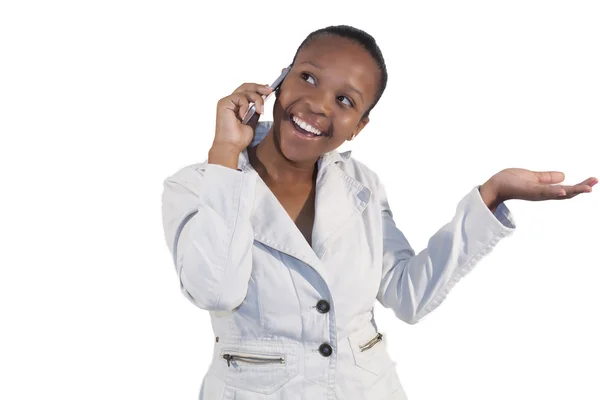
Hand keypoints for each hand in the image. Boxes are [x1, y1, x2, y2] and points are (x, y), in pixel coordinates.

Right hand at [213, 83, 272, 151]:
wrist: (230, 146)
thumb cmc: (238, 138)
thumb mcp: (252, 123)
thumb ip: (255, 111)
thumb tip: (262, 103)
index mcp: (236, 106)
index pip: (247, 91)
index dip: (258, 89)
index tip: (270, 90)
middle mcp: (231, 102)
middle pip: (246, 87)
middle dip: (259, 87)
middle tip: (270, 90)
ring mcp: (227, 102)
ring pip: (245, 91)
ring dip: (257, 99)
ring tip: (260, 111)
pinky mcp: (224, 103)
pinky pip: (239, 97)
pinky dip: (245, 105)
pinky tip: (244, 116)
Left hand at [481, 168, 596, 206]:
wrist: (495, 185)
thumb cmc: (510, 181)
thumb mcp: (533, 176)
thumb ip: (547, 177)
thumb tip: (563, 176)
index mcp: (545, 190)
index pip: (566, 189)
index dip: (579, 186)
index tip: (593, 181)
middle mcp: (543, 194)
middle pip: (566, 193)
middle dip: (581, 189)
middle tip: (595, 182)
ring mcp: (536, 194)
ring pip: (558, 193)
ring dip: (574, 191)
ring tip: (588, 189)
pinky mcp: (529, 191)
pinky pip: (543, 192)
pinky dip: (554, 191)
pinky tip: (564, 190)